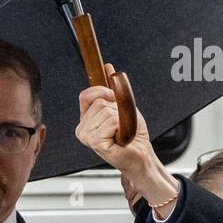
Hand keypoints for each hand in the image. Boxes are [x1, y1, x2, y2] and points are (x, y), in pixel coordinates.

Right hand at [78, 85, 179, 215]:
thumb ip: (112, 90)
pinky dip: (122, 127)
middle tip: (122, 125)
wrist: (140, 154)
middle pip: (100, 102)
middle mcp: (82, 127)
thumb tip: (108, 68)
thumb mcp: (122, 107)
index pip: (86, 95)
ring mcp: (86, 135)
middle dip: (117, 110)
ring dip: (121, 120)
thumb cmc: (131, 135)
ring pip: (107, 111)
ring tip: (122, 133)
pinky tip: (120, 138)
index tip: (113, 97)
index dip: (101, 91)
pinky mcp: (94, 141)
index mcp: (86, 119)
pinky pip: (111, 121)